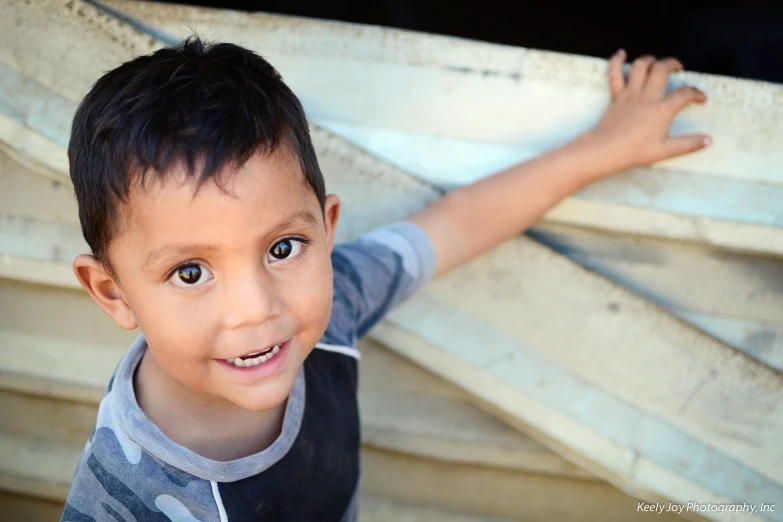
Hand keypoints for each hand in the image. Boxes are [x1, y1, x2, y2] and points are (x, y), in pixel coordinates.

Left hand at [586, 50, 709, 171]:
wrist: (606, 150)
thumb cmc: (635, 152)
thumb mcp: (665, 151)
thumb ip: (688, 144)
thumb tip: (708, 140)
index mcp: (662, 110)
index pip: (685, 94)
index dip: (697, 94)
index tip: (701, 99)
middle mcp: (647, 97)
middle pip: (661, 69)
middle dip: (672, 63)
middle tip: (678, 67)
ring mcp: (630, 94)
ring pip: (640, 66)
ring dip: (649, 59)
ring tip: (656, 62)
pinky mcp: (615, 96)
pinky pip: (614, 74)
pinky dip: (616, 61)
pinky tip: (621, 53)